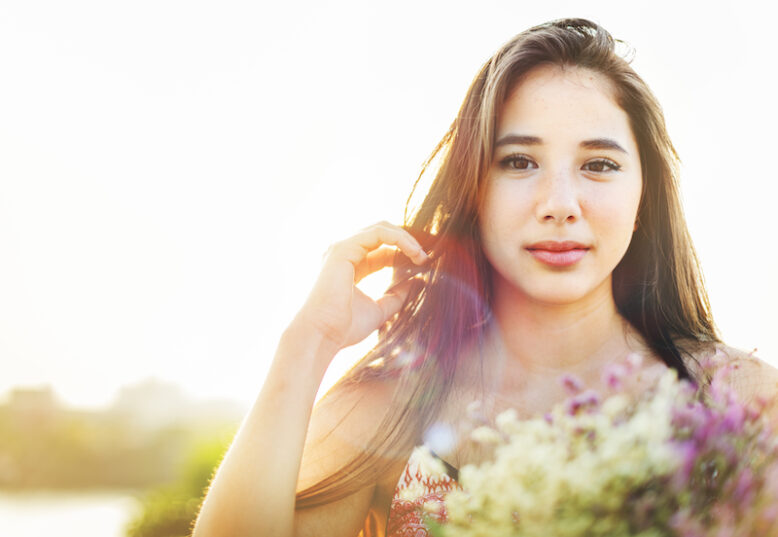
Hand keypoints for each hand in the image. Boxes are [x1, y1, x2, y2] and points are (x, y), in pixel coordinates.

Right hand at [295, 221, 429, 351]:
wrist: (322, 336)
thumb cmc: (344, 327)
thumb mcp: (379, 309)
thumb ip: (396, 296)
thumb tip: (417, 283)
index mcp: (351, 265)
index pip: (383, 249)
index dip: (406, 252)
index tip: (425, 264)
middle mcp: (345, 253)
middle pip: (383, 233)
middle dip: (408, 240)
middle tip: (427, 255)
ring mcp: (343, 248)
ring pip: (382, 228)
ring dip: (407, 239)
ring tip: (422, 255)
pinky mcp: (344, 248)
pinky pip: (379, 233)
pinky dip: (400, 239)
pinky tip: (414, 252)